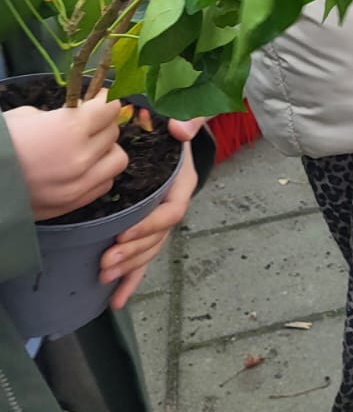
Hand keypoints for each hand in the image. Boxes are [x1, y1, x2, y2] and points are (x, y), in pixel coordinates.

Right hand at [4, 97, 126, 221]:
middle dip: (101, 124)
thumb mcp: (27, 117)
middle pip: (113, 132)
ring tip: (87, 148)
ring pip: (117, 159)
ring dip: (106, 150)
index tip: (98, 99)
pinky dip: (99, 174)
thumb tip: (79, 113)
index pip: (110, 107)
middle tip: (85, 124)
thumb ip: (61, 115)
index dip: (104, 100)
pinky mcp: (73, 203)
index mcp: (70, 129)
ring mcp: (79, 184)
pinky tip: (81, 169)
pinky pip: (105, 184)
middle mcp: (81, 157)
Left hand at [101, 117, 203, 308]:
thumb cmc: (180, 118)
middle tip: (106, 263)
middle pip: (159, 236)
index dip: (149, 225)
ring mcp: (159, 216)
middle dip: (133, 253)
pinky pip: (142, 253)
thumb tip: (180, 130)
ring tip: (104, 277)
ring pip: (150, 249)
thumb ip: (189, 119)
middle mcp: (173, 202)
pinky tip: (116, 299)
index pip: (171, 210)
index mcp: (182, 181)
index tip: (122, 233)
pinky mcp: (145, 224)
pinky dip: (131, 277)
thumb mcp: (190, 112)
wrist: (174, 122)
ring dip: (130, 267)